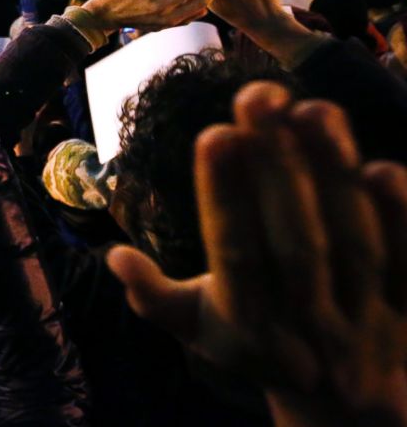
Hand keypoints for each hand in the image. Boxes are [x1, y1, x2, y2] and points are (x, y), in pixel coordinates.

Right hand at [107, 82, 406, 426]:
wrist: (345, 410)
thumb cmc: (259, 345)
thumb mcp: (200, 328)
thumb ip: (155, 295)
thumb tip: (114, 256)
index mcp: (249, 325)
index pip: (235, 254)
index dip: (224, 196)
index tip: (213, 132)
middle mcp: (308, 327)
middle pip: (295, 244)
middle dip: (277, 167)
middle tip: (256, 96)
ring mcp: (366, 320)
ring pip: (355, 245)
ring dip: (333, 174)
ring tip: (310, 106)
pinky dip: (400, 220)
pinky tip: (379, 166)